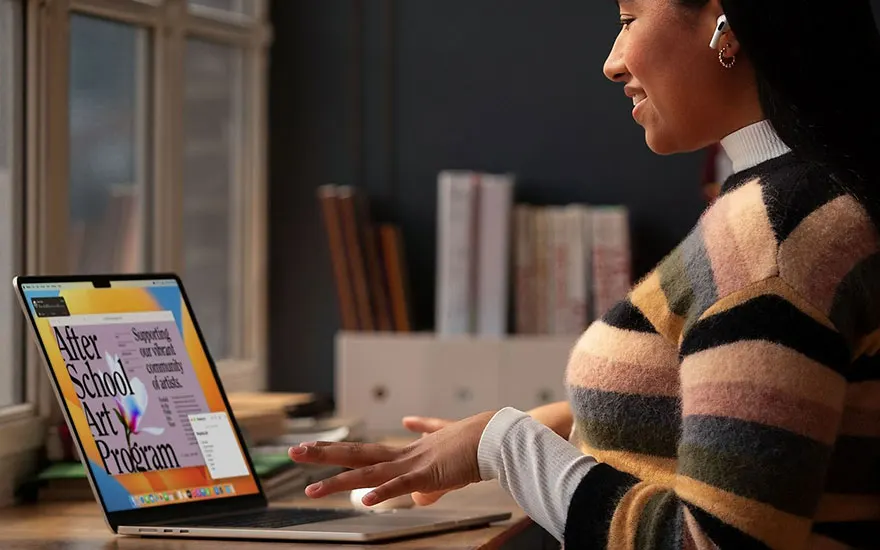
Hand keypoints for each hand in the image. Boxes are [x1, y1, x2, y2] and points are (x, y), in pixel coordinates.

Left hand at [288, 411, 495, 506]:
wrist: (494, 436)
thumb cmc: (474, 447)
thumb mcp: (446, 467)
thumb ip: (428, 481)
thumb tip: (418, 497)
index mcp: (405, 452)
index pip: (364, 451)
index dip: (338, 451)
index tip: (314, 447)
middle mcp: (403, 455)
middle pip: (355, 453)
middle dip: (324, 454)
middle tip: (294, 451)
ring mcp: (413, 463)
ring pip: (368, 473)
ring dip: (338, 482)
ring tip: (312, 490)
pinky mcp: (428, 474)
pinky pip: (400, 485)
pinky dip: (382, 493)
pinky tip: (364, 500)